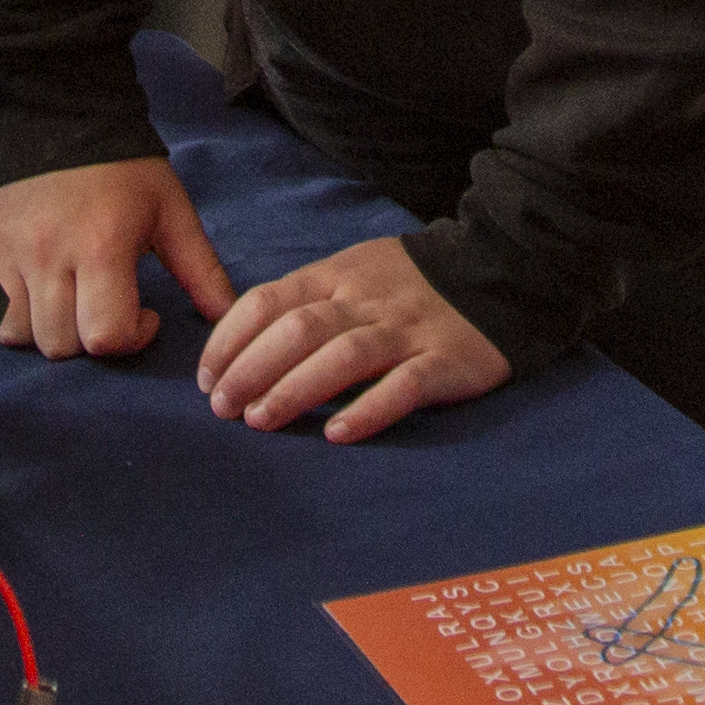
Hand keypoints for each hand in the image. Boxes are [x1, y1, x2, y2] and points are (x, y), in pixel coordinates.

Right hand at [0, 157, 234, 358]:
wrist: (62, 118)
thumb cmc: (125, 170)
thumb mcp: (171, 211)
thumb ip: (201, 268)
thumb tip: (227, 317)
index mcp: (100, 246)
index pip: (105, 335)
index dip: (132, 336)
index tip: (144, 312)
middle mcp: (48, 255)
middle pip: (63, 344)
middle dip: (92, 337)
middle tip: (109, 305)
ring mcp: (9, 254)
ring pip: (22, 336)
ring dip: (51, 332)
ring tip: (73, 303)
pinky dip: (15, 319)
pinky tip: (40, 298)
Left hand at [194, 233, 512, 443]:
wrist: (497, 270)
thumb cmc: (406, 284)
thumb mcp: (350, 272)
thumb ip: (303, 301)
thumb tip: (239, 344)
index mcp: (336, 274)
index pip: (269, 300)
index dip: (231, 339)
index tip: (207, 377)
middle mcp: (366, 299)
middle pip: (299, 329)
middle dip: (252, 368)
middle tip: (223, 408)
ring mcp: (407, 329)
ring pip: (344, 355)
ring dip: (295, 388)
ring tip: (261, 420)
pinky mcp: (445, 360)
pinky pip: (404, 384)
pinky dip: (368, 408)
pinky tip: (337, 434)